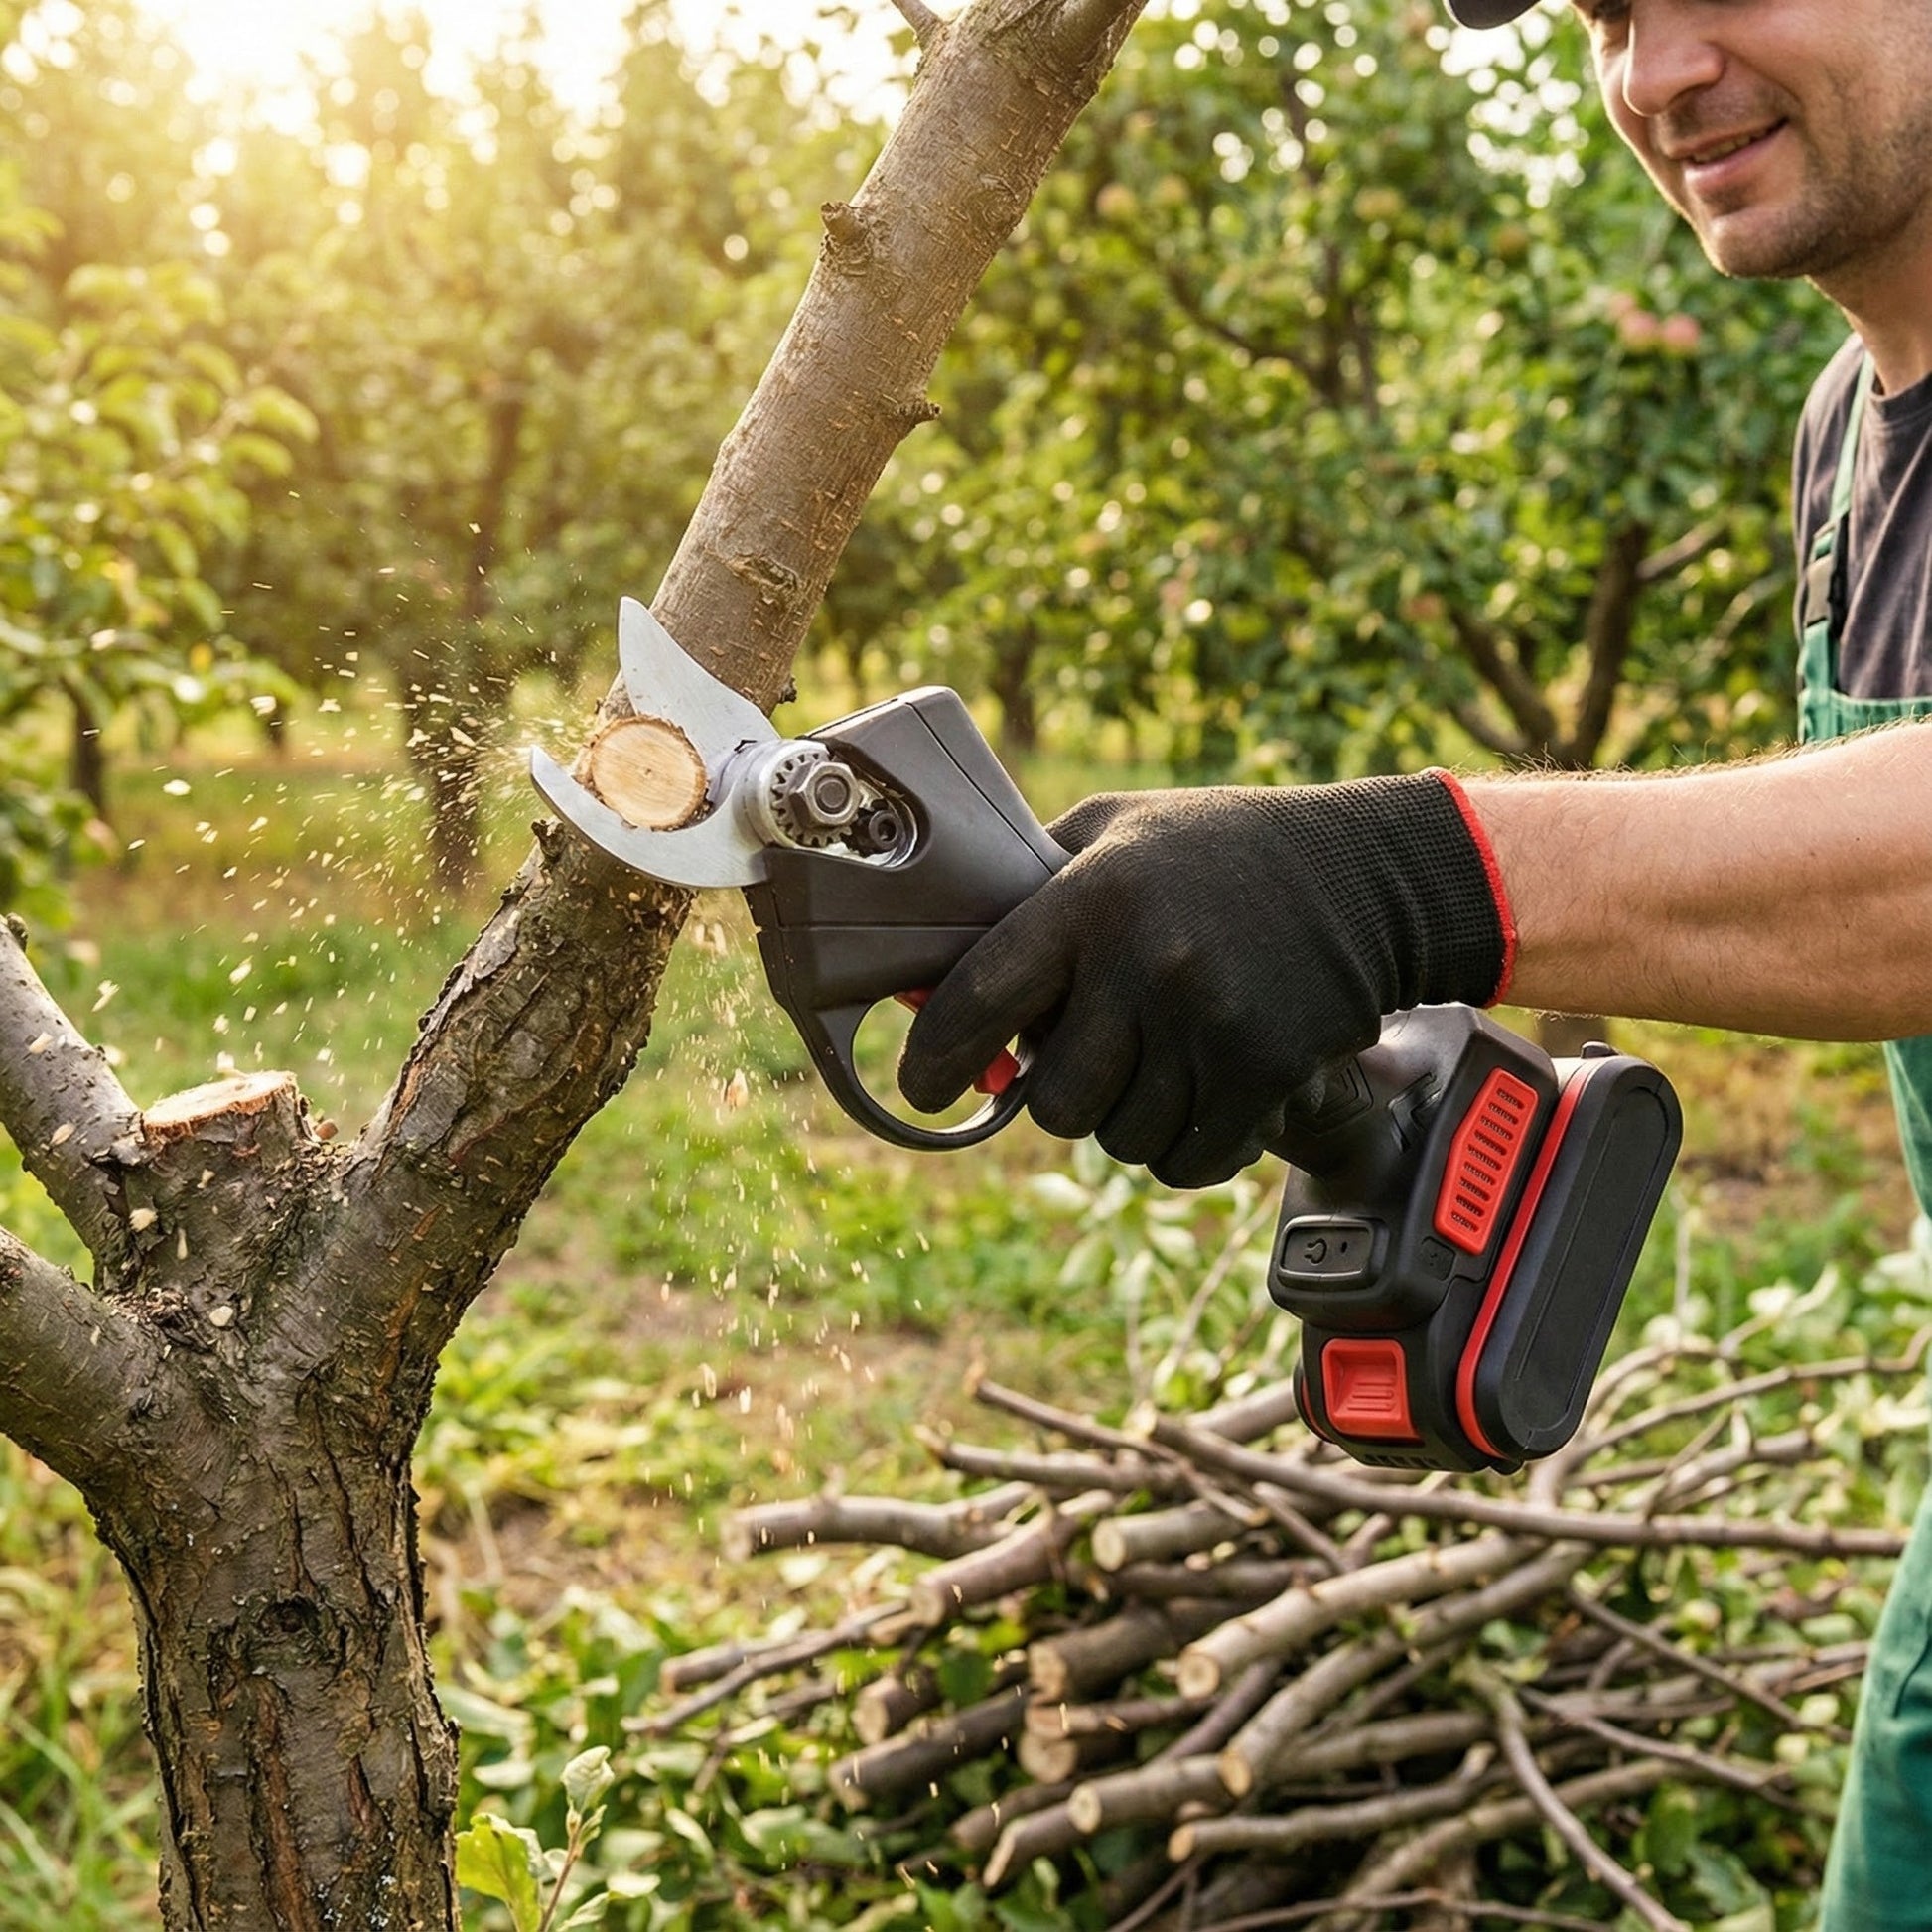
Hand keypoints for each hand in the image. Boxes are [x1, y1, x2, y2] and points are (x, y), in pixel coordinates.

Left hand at [898, 773, 1511, 1185]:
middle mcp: (1144, 965)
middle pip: (1054, 1101)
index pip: (977, 999)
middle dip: (1060, 1093)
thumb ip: (1033, 888)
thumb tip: (937, 969)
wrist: (1368, 876)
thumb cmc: (1221, 851)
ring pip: (1119, 1138)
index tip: (921, 1090)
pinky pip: (1185, 1161)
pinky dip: (1181, 1147)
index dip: (933, 1059)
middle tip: (1088, 1057)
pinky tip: (1199, 1098)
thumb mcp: (1118, 831)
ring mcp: (1209, 1025)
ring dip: (1125, 1118)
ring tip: (1156, 1063)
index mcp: (1091, 899)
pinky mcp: (1266, 1074)